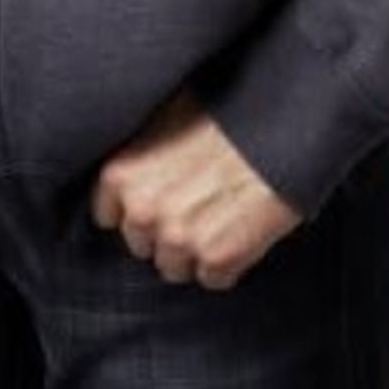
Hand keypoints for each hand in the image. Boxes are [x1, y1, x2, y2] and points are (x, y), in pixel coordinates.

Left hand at [89, 81, 309, 288]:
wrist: (281, 124)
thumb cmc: (226, 110)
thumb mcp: (168, 112)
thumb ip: (139, 146)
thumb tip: (127, 162)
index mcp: (121, 173)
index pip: (107, 215)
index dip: (134, 207)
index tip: (157, 198)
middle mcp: (142, 210)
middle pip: (142, 246)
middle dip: (165, 230)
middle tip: (197, 201)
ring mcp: (179, 238)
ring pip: (175, 268)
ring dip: (195, 250)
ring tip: (221, 212)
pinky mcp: (217, 259)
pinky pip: (212, 279)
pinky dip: (228, 262)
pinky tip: (240, 227)